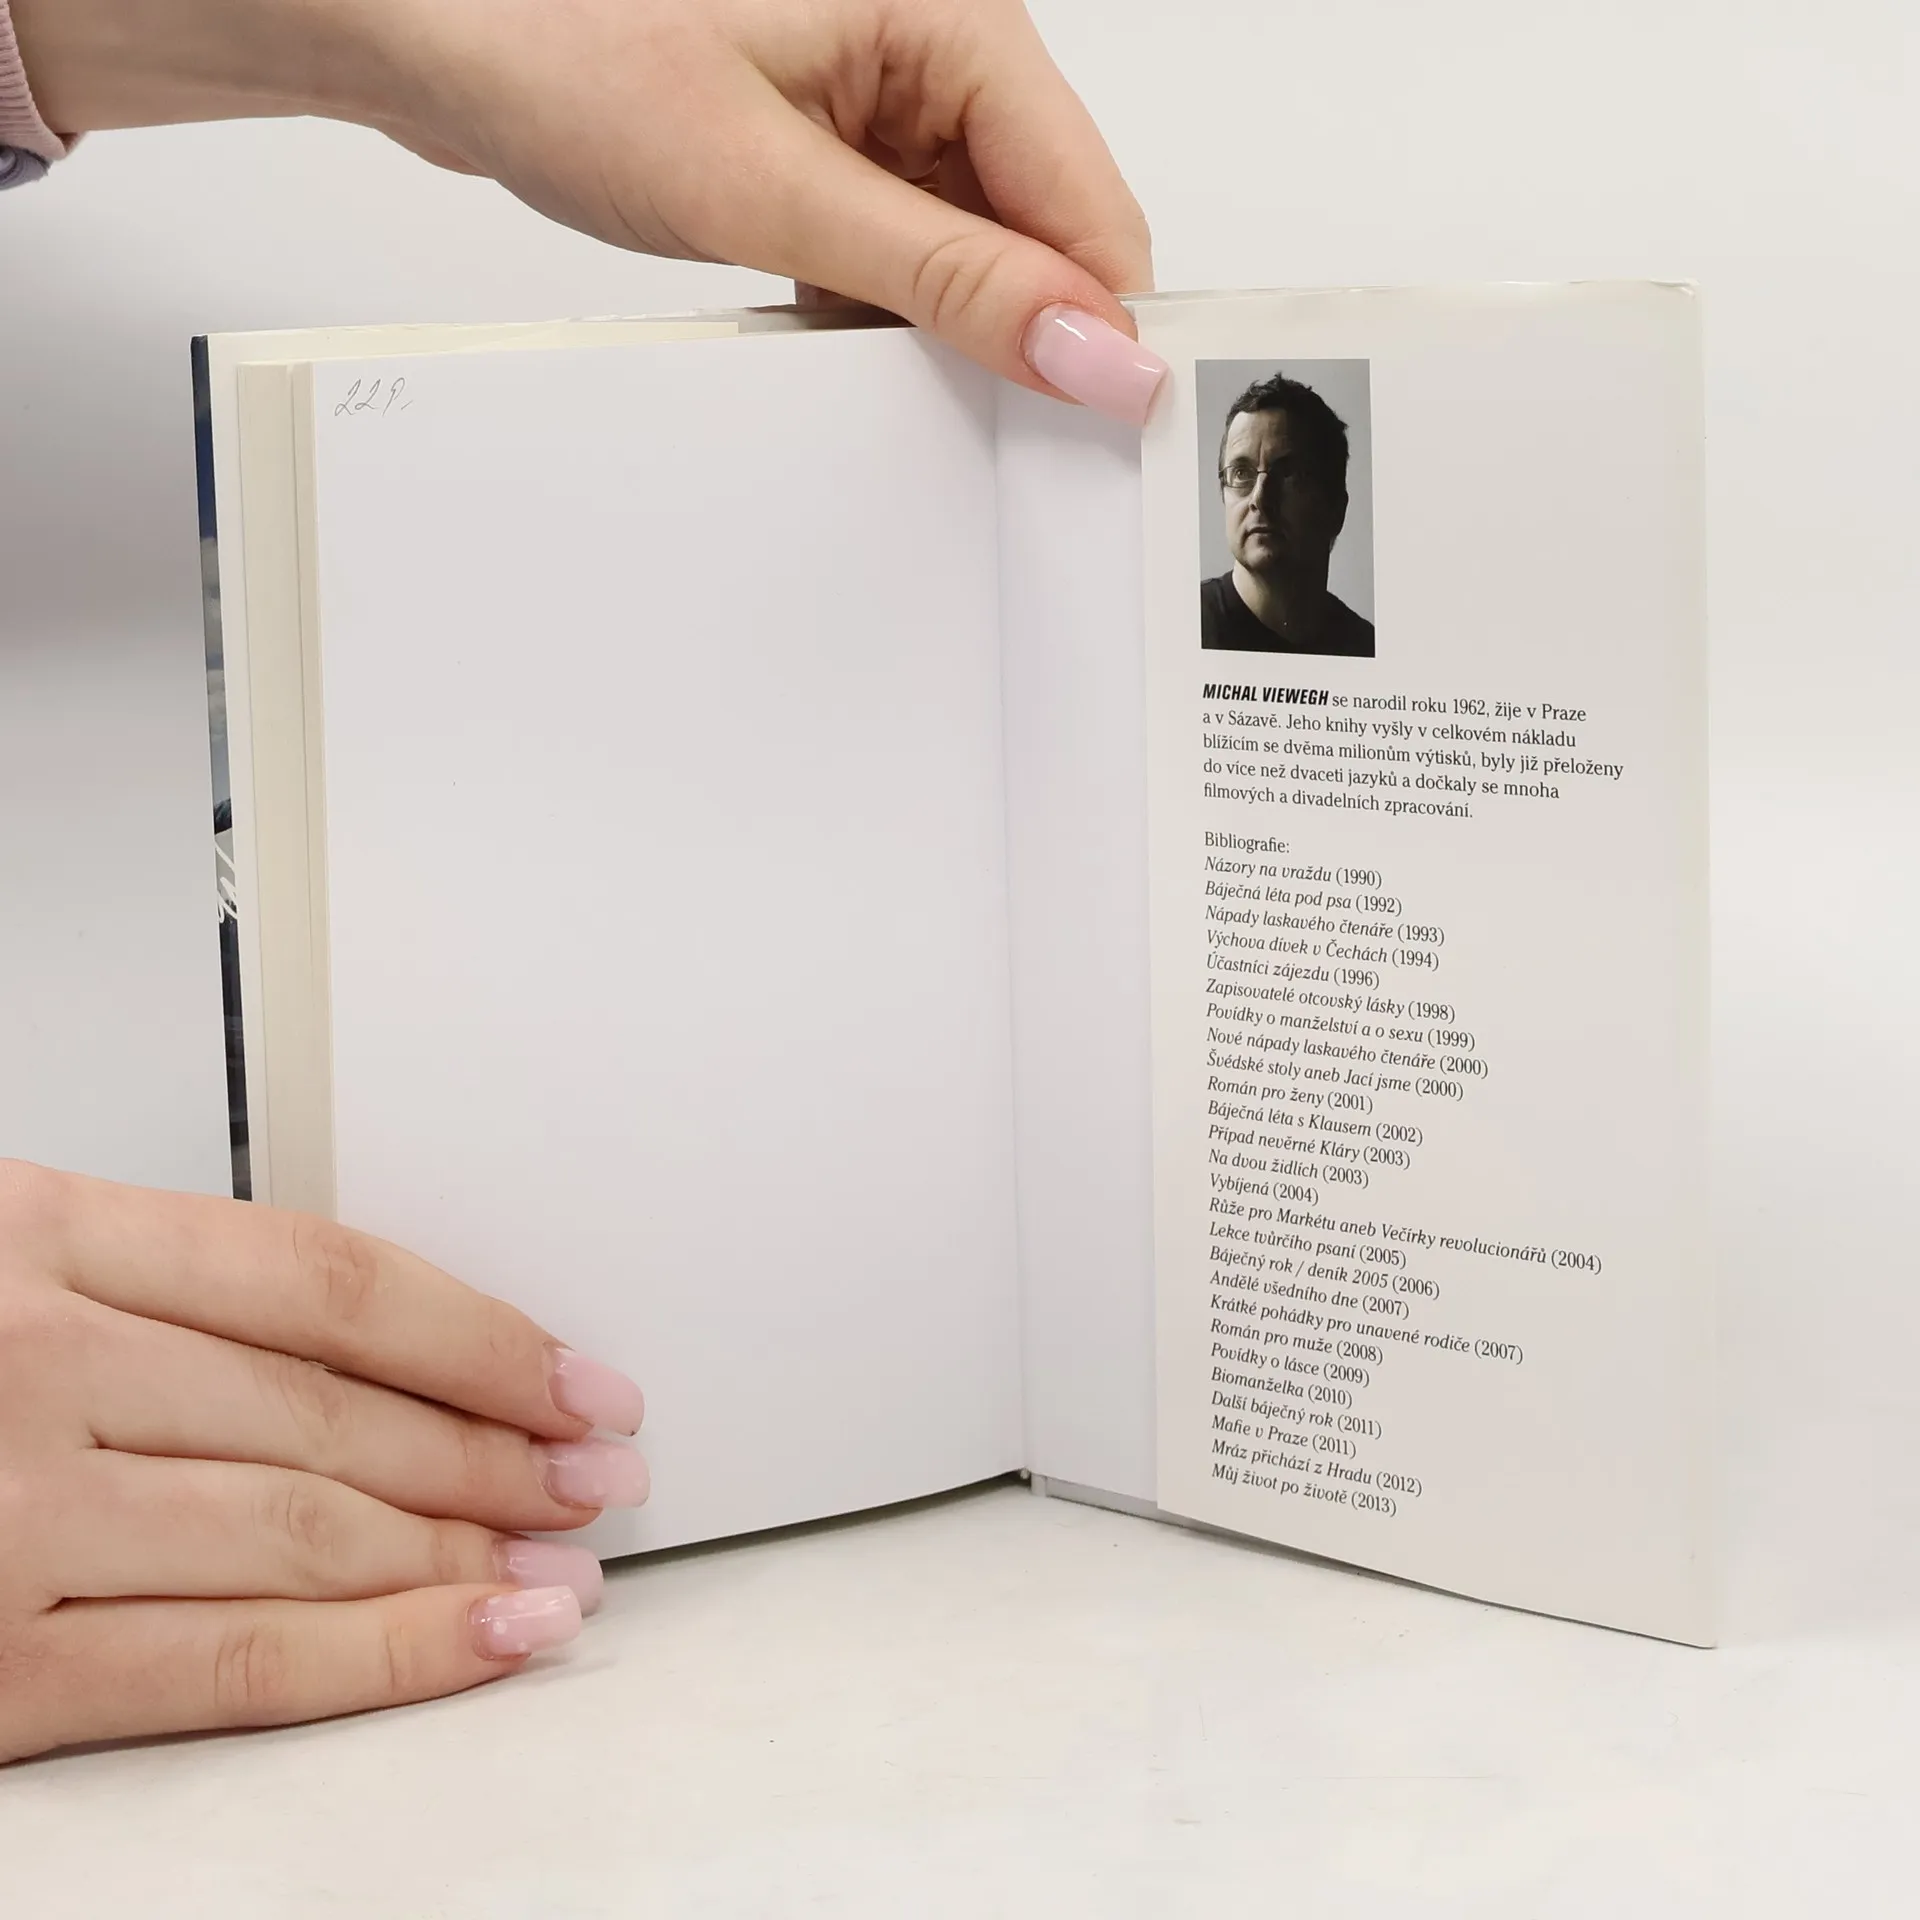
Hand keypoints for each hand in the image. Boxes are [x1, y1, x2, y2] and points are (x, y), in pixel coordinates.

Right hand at [0, 1160, 646, 1765]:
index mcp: (32, 1229)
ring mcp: (1, 1514)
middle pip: (334, 1410)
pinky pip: (225, 1667)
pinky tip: (484, 1640)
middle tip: (599, 1472)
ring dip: (464, 1551)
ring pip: (304, 1532)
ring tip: (566, 1559)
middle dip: (496, 1450)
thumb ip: (145, 1287)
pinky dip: (380, 1658)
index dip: (479, 1334)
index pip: (327, 1282)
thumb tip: (362, 1347)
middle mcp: (24, 1360)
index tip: (572, 1375)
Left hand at [12, 0, 1167, 421]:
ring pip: (967, 251)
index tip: (1081, 429)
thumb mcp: (775, 191)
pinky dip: (866, 305)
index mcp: (953, 18)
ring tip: (826, 320)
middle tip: (930, 395)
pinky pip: (895, 249)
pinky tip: (806, 314)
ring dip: (922, 322)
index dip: (1092, 326)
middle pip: (1037, 233)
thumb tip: (1090, 350)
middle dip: (1000, 329)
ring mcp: (879, 96)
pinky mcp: (829, 139)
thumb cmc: (560, 43)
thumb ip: (948, 282)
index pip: (1090, 206)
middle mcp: (931, 48)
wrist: (424, 23)